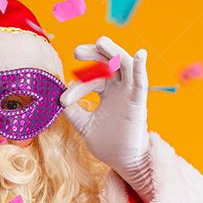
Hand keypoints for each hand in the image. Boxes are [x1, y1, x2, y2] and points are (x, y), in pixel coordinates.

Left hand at [60, 37, 153, 200]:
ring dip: (113, 51)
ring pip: (124, 64)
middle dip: (93, 53)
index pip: (91, 80)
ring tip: (101, 42)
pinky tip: (140, 54)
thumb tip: (60, 97)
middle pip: (108, 62)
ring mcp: (129, 93)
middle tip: (76, 51)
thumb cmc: (106, 143)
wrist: (121, 161)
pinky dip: (140, 66)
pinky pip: (141, 81)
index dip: (77, 87)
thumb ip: (73, 112)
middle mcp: (119, 88)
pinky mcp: (138, 101)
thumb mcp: (84, 125)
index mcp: (107, 92)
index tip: (64, 100)